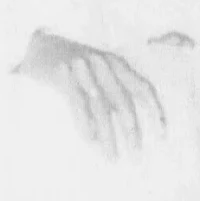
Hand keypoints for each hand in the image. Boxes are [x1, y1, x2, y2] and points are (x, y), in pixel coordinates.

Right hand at [19, 31, 164, 158]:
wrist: (36, 43)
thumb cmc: (71, 63)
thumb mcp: (99, 68)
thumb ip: (115, 87)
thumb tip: (129, 124)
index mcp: (117, 63)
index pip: (143, 88)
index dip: (156, 112)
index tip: (162, 136)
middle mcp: (103, 65)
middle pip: (124, 103)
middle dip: (132, 131)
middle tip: (136, 154)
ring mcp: (83, 69)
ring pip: (101, 107)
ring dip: (108, 135)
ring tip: (112, 156)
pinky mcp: (62, 75)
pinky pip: (77, 103)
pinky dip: (84, 123)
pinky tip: (90, 140)